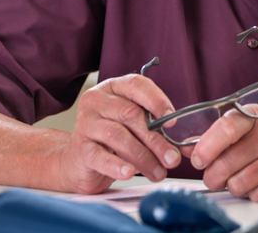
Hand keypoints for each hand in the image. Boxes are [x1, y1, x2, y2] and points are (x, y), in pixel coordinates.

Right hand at [58, 74, 180, 193]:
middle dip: (155, 139)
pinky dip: (116, 165)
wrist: (81, 161)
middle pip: (130, 114)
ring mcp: (85, 124)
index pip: (136, 85)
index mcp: (114, 88)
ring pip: (117, 135)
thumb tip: (178, 142)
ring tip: (158, 171)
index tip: (172, 121)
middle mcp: (97, 101)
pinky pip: (98, 156)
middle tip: (172, 157)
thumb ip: (153, 124)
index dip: (156, 101)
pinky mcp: (79, 148)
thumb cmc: (115, 137)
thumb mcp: (135, 124)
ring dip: (142, 156)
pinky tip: (129, 173)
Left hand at [187, 107, 257, 200]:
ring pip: (237, 184)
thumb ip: (216, 136)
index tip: (198, 159)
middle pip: (226, 164)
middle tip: (216, 175)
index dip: (206, 147)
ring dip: (234, 186)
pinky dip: (252, 194)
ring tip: (242, 177)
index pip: (228, 127)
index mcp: (257, 116)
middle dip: (213, 176)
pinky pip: (255, 195)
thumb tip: (186, 149)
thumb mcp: (247, 129)